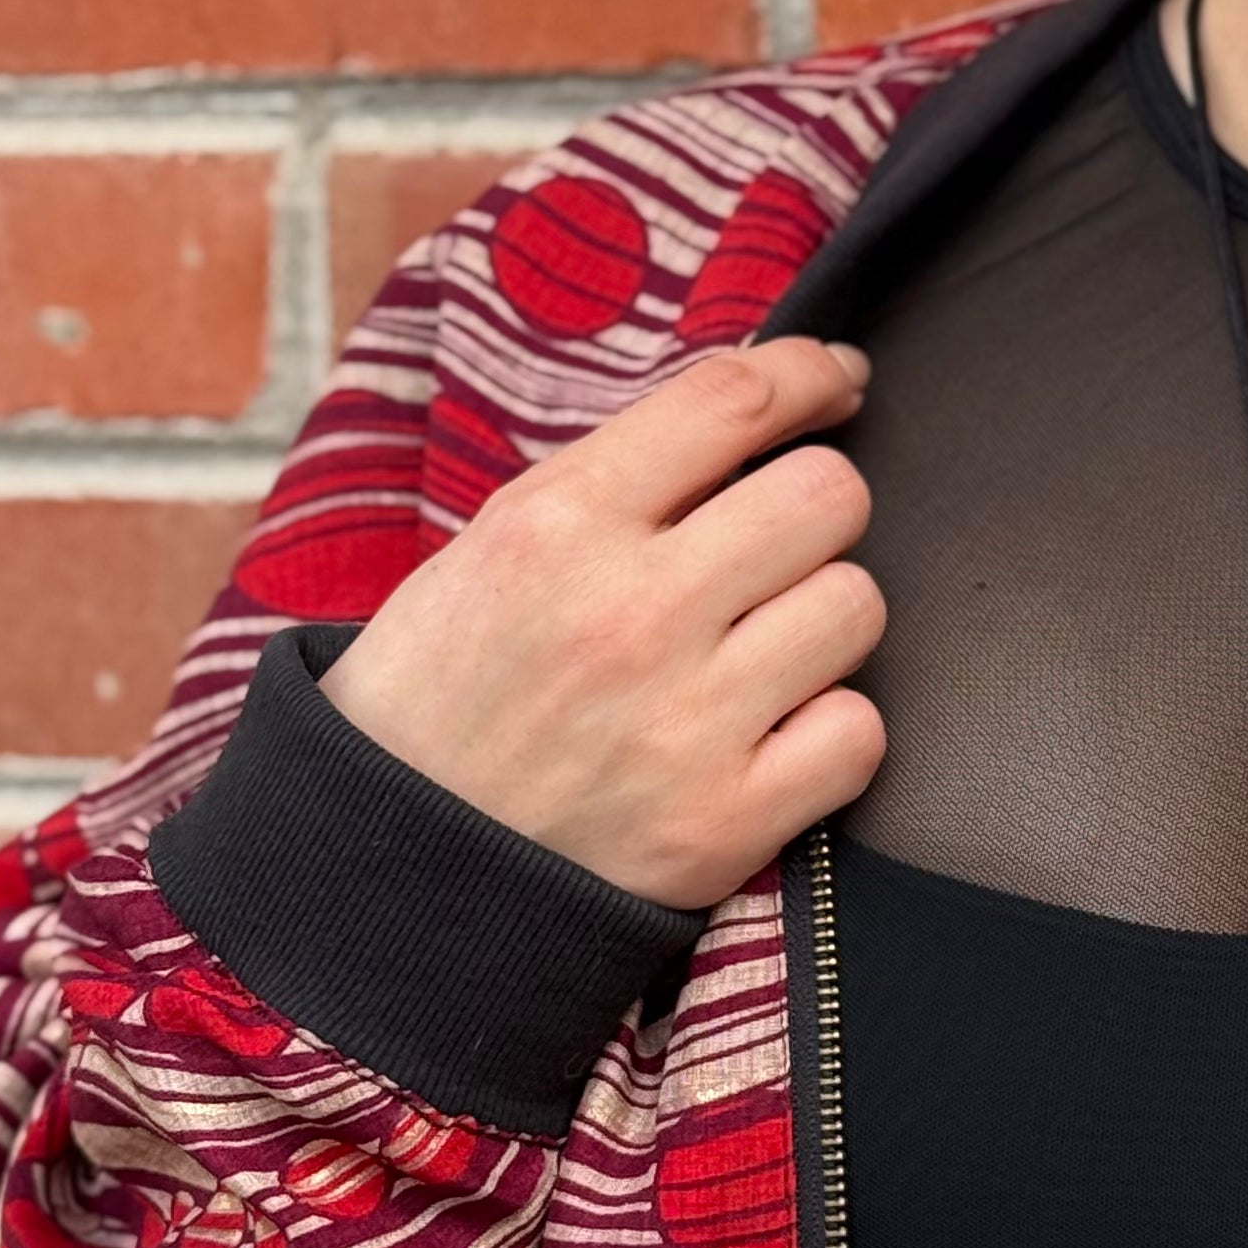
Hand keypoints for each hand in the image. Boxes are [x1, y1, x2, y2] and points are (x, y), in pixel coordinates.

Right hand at [320, 341, 885, 906]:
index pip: (734, 399)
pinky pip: (860, 731)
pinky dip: (830, 730)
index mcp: (558, 524)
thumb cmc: (441, 698)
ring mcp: (686, 721)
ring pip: (857, 605)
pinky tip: (771, 733)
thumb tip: (753, 416)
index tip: (838, 382)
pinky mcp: (727, 821)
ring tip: (757, 649)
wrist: (387, 873)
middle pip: (829, 496)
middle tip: (777, 546)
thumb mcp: (489, 550)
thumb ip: (616, 483)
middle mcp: (630, 612)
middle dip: (817, 510)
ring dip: (822, 619)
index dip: (811, 374)